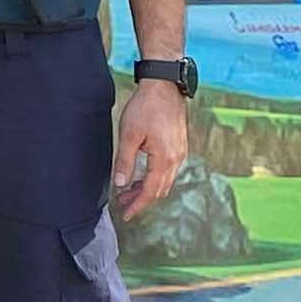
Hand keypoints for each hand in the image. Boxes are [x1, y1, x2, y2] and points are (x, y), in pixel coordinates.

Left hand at [112, 75, 191, 218]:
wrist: (164, 86)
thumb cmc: (145, 108)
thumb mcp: (129, 135)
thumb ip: (125, 162)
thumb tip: (120, 184)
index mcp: (165, 159)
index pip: (151, 191)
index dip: (138, 205)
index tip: (126, 215)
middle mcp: (177, 159)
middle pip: (160, 189)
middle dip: (141, 199)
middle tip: (122, 204)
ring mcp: (180, 152)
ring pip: (165, 181)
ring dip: (147, 189)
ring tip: (127, 191)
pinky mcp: (179, 146)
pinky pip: (168, 170)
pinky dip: (155, 178)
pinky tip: (142, 175)